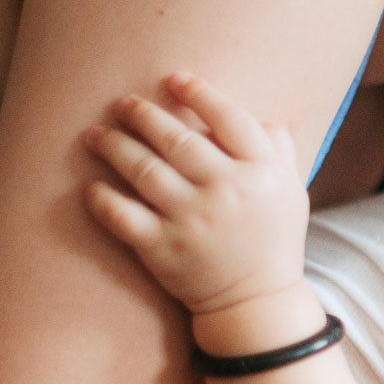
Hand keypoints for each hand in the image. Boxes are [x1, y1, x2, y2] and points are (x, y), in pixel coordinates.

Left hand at [82, 72, 308, 315]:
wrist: (256, 303)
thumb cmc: (273, 241)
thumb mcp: (291, 192)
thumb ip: (278, 151)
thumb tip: (260, 116)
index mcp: (262, 173)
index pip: (228, 118)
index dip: (198, 93)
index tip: (173, 80)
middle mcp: (227, 191)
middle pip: (176, 138)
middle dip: (142, 114)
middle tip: (122, 104)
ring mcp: (192, 221)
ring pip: (142, 169)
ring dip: (113, 146)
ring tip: (95, 135)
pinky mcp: (164, 249)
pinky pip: (122, 215)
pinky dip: (102, 199)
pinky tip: (91, 187)